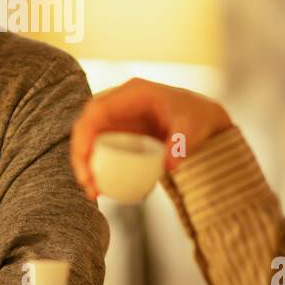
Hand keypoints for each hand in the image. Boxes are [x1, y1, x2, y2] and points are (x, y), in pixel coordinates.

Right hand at [70, 77, 232, 199]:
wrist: (204, 120)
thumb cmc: (198, 118)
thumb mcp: (193, 128)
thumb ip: (181, 144)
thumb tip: (168, 166)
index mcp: (134, 93)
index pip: (97, 109)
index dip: (85, 134)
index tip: (86, 161)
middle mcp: (120, 103)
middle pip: (86, 124)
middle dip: (80, 154)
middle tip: (88, 184)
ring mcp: (118, 117)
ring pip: (89, 138)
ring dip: (84, 164)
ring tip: (93, 192)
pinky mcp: (120, 132)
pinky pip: (99, 148)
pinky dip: (95, 167)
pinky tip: (100, 188)